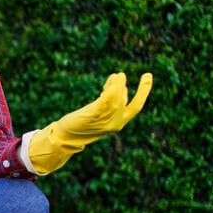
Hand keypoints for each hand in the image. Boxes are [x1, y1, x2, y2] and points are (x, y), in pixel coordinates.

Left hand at [28, 72, 152, 174]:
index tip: (148, 75)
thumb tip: (118, 85)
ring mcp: (103, 121)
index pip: (136, 106)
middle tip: (120, 75)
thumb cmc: (82, 123)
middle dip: (123, 86)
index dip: (144, 91)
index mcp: (119, 123)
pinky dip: (109, 93)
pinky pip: (104, 103)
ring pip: (116, 100)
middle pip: (124, 100)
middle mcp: (114, 124)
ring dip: (117, 86)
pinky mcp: (92, 117)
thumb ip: (110, 102)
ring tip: (115, 76)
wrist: (65, 137)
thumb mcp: (100, 113)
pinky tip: (110, 83)